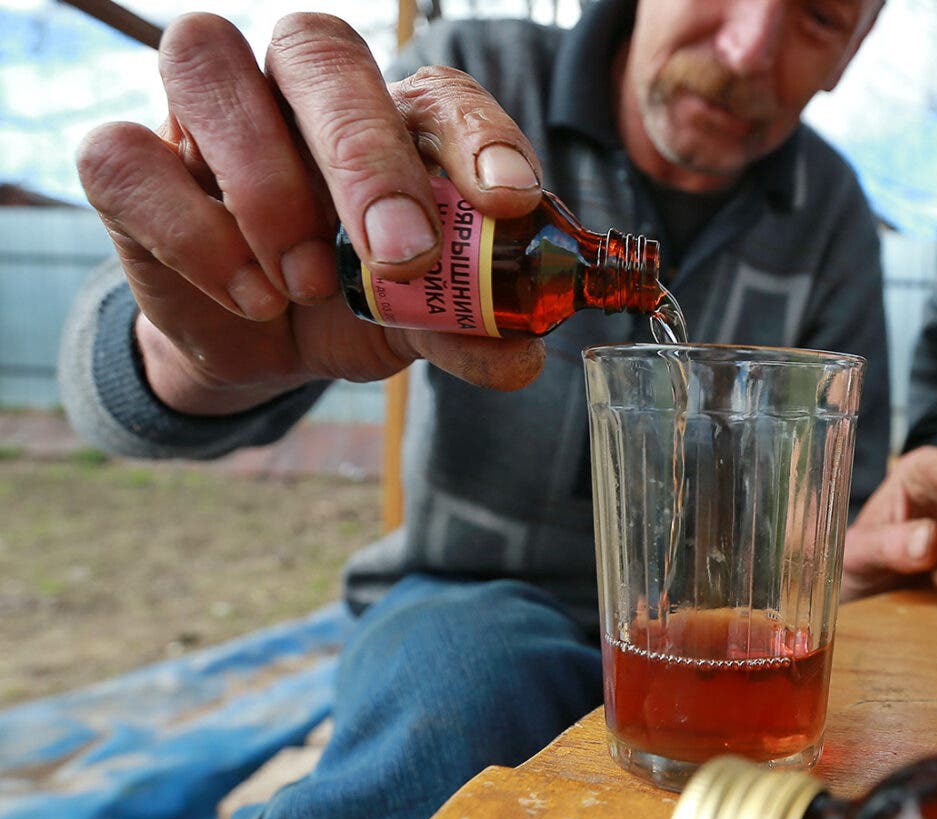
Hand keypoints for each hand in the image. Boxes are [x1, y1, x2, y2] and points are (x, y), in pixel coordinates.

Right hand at [76, 13, 546, 415]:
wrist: (259, 341)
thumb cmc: (350, 303)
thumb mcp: (413, 324)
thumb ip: (463, 331)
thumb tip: (520, 359)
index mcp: (390, 117)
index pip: (437, 91)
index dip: (477, 136)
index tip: (508, 201)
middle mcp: (298, 92)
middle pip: (319, 51)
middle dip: (364, 152)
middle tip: (401, 252)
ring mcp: (207, 118)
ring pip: (207, 62)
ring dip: (267, 183)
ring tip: (311, 281)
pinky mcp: (133, 166)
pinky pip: (126, 154)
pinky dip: (194, 234)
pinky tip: (252, 297)